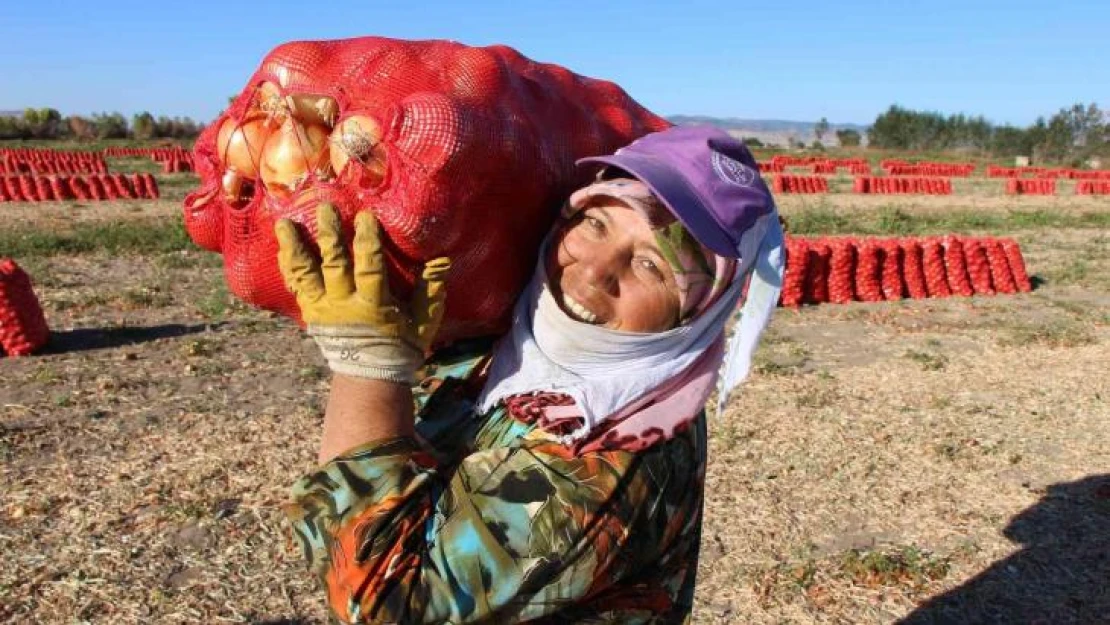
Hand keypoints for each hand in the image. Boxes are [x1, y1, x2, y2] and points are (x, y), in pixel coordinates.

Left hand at [275, 203, 450, 383]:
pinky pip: (295, 287)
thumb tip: (442, 260)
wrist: (369, 376)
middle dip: (330, 235)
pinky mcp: (309, 312)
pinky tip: (282, 246)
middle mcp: (343, 305)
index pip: (369, 269)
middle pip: (334, 265)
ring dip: (294, 248)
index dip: (367, 243)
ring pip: (305, 275)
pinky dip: (287, 266)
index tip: (366, 217)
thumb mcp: (424, 321)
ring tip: (285, 223)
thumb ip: (431, 291)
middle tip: (326, 207)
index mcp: (374, 306)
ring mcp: (322, 309)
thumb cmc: (401, 345)